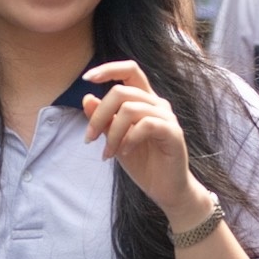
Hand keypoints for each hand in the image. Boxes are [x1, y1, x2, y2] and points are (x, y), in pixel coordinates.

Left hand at [80, 60, 209, 226]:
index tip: (86, 79)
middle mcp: (157, 103)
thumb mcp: (115, 140)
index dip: (108, 69)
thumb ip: (104, 120)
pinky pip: (145, 125)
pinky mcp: (173, 132)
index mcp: (144, 100)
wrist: (166, 189)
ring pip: (130, 109)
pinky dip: (129, 139)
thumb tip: (86, 98)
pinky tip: (124, 153)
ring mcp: (166, 117)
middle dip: (99, 114)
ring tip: (107, 153)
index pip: (129, 70)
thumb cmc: (143, 163)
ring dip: (112, 132)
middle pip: (121, 91)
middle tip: (89, 138)